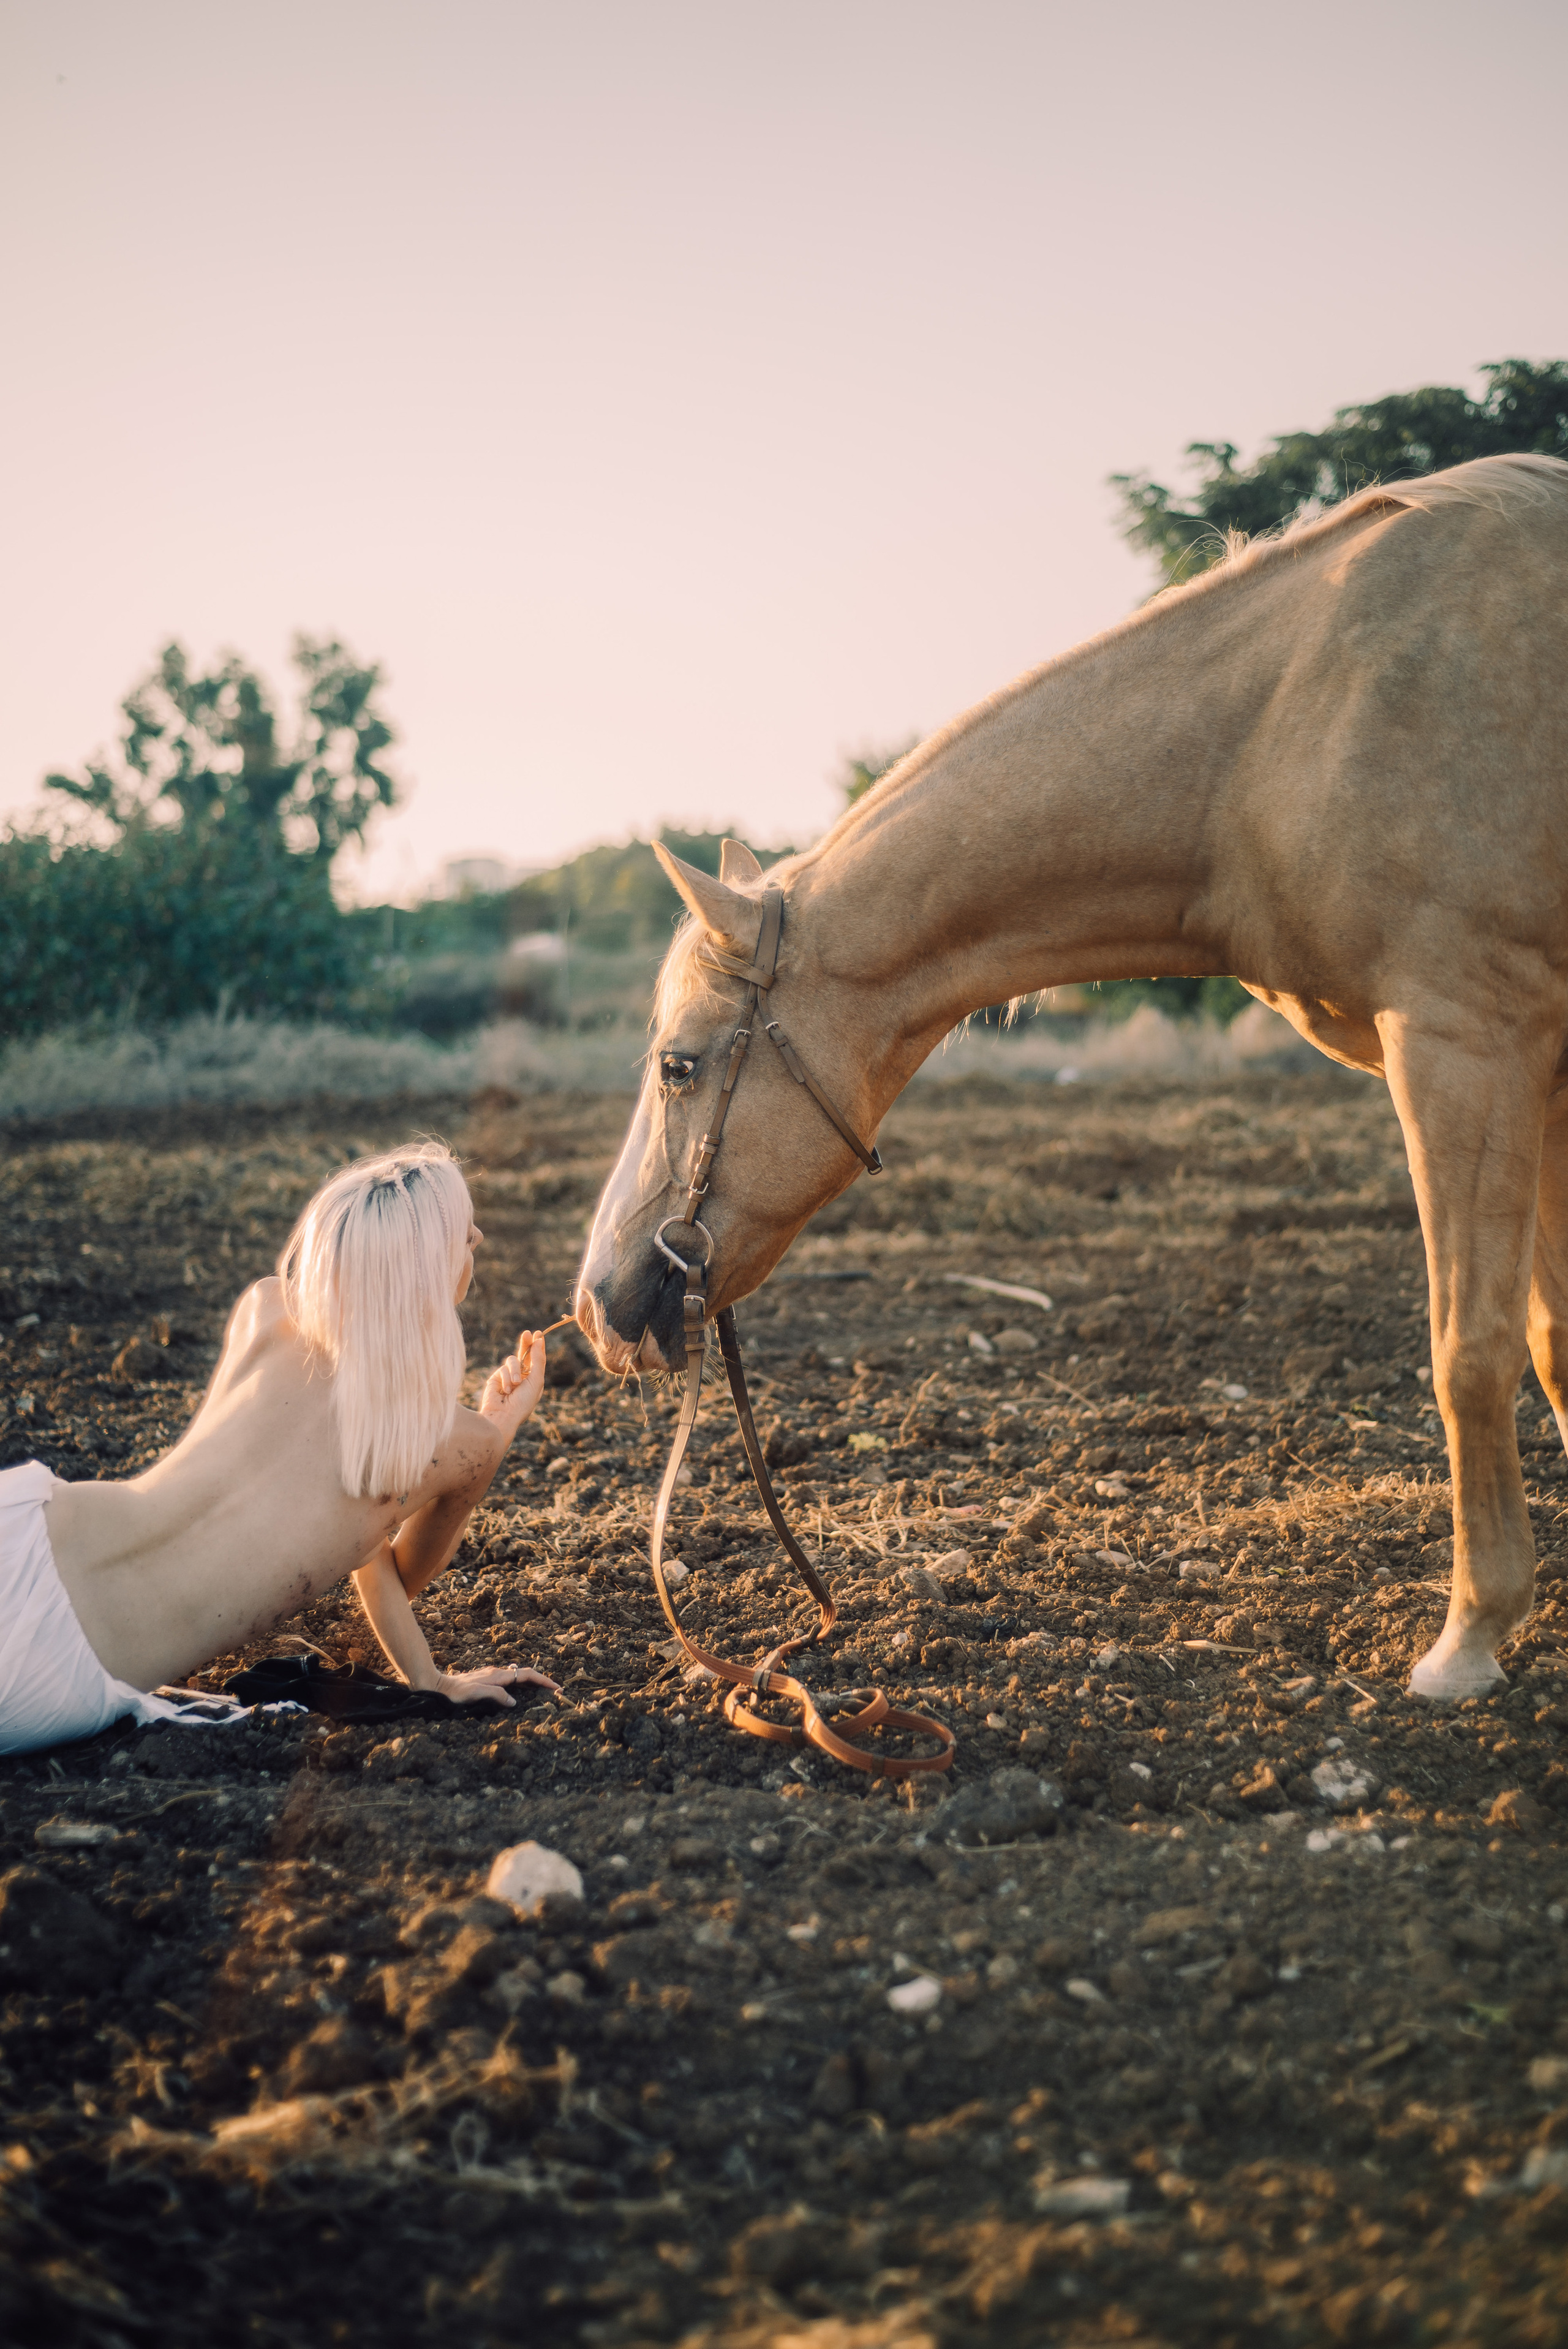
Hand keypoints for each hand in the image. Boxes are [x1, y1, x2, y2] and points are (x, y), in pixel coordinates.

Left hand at [435, 1663, 561, 1708]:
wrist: (438, 1686)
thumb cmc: (456, 1693)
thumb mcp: (476, 1694)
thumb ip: (496, 1695)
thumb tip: (514, 1702)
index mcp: (497, 1676)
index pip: (526, 1675)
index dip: (543, 1681)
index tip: (557, 1688)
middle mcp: (496, 1673)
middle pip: (525, 1674)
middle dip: (541, 1681)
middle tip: (555, 1692)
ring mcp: (491, 1675)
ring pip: (517, 1677)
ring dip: (532, 1683)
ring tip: (542, 1693)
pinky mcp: (486, 1680)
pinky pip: (509, 1681)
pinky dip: (520, 1685)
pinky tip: (519, 1693)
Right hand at [479, 1330, 545, 1429]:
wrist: (503, 1416)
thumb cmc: (523, 1402)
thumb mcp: (536, 1380)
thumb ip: (538, 1360)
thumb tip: (539, 1341)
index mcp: (534, 1379)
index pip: (536, 1359)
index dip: (537, 1347)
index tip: (538, 1334)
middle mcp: (522, 1377)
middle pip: (524, 1355)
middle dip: (525, 1344)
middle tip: (527, 1333)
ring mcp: (508, 1377)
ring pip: (512, 1360)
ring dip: (515, 1371)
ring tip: (516, 1385)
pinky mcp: (496, 1378)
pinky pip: (503, 1369)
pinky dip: (506, 1378)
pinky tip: (505, 1391)